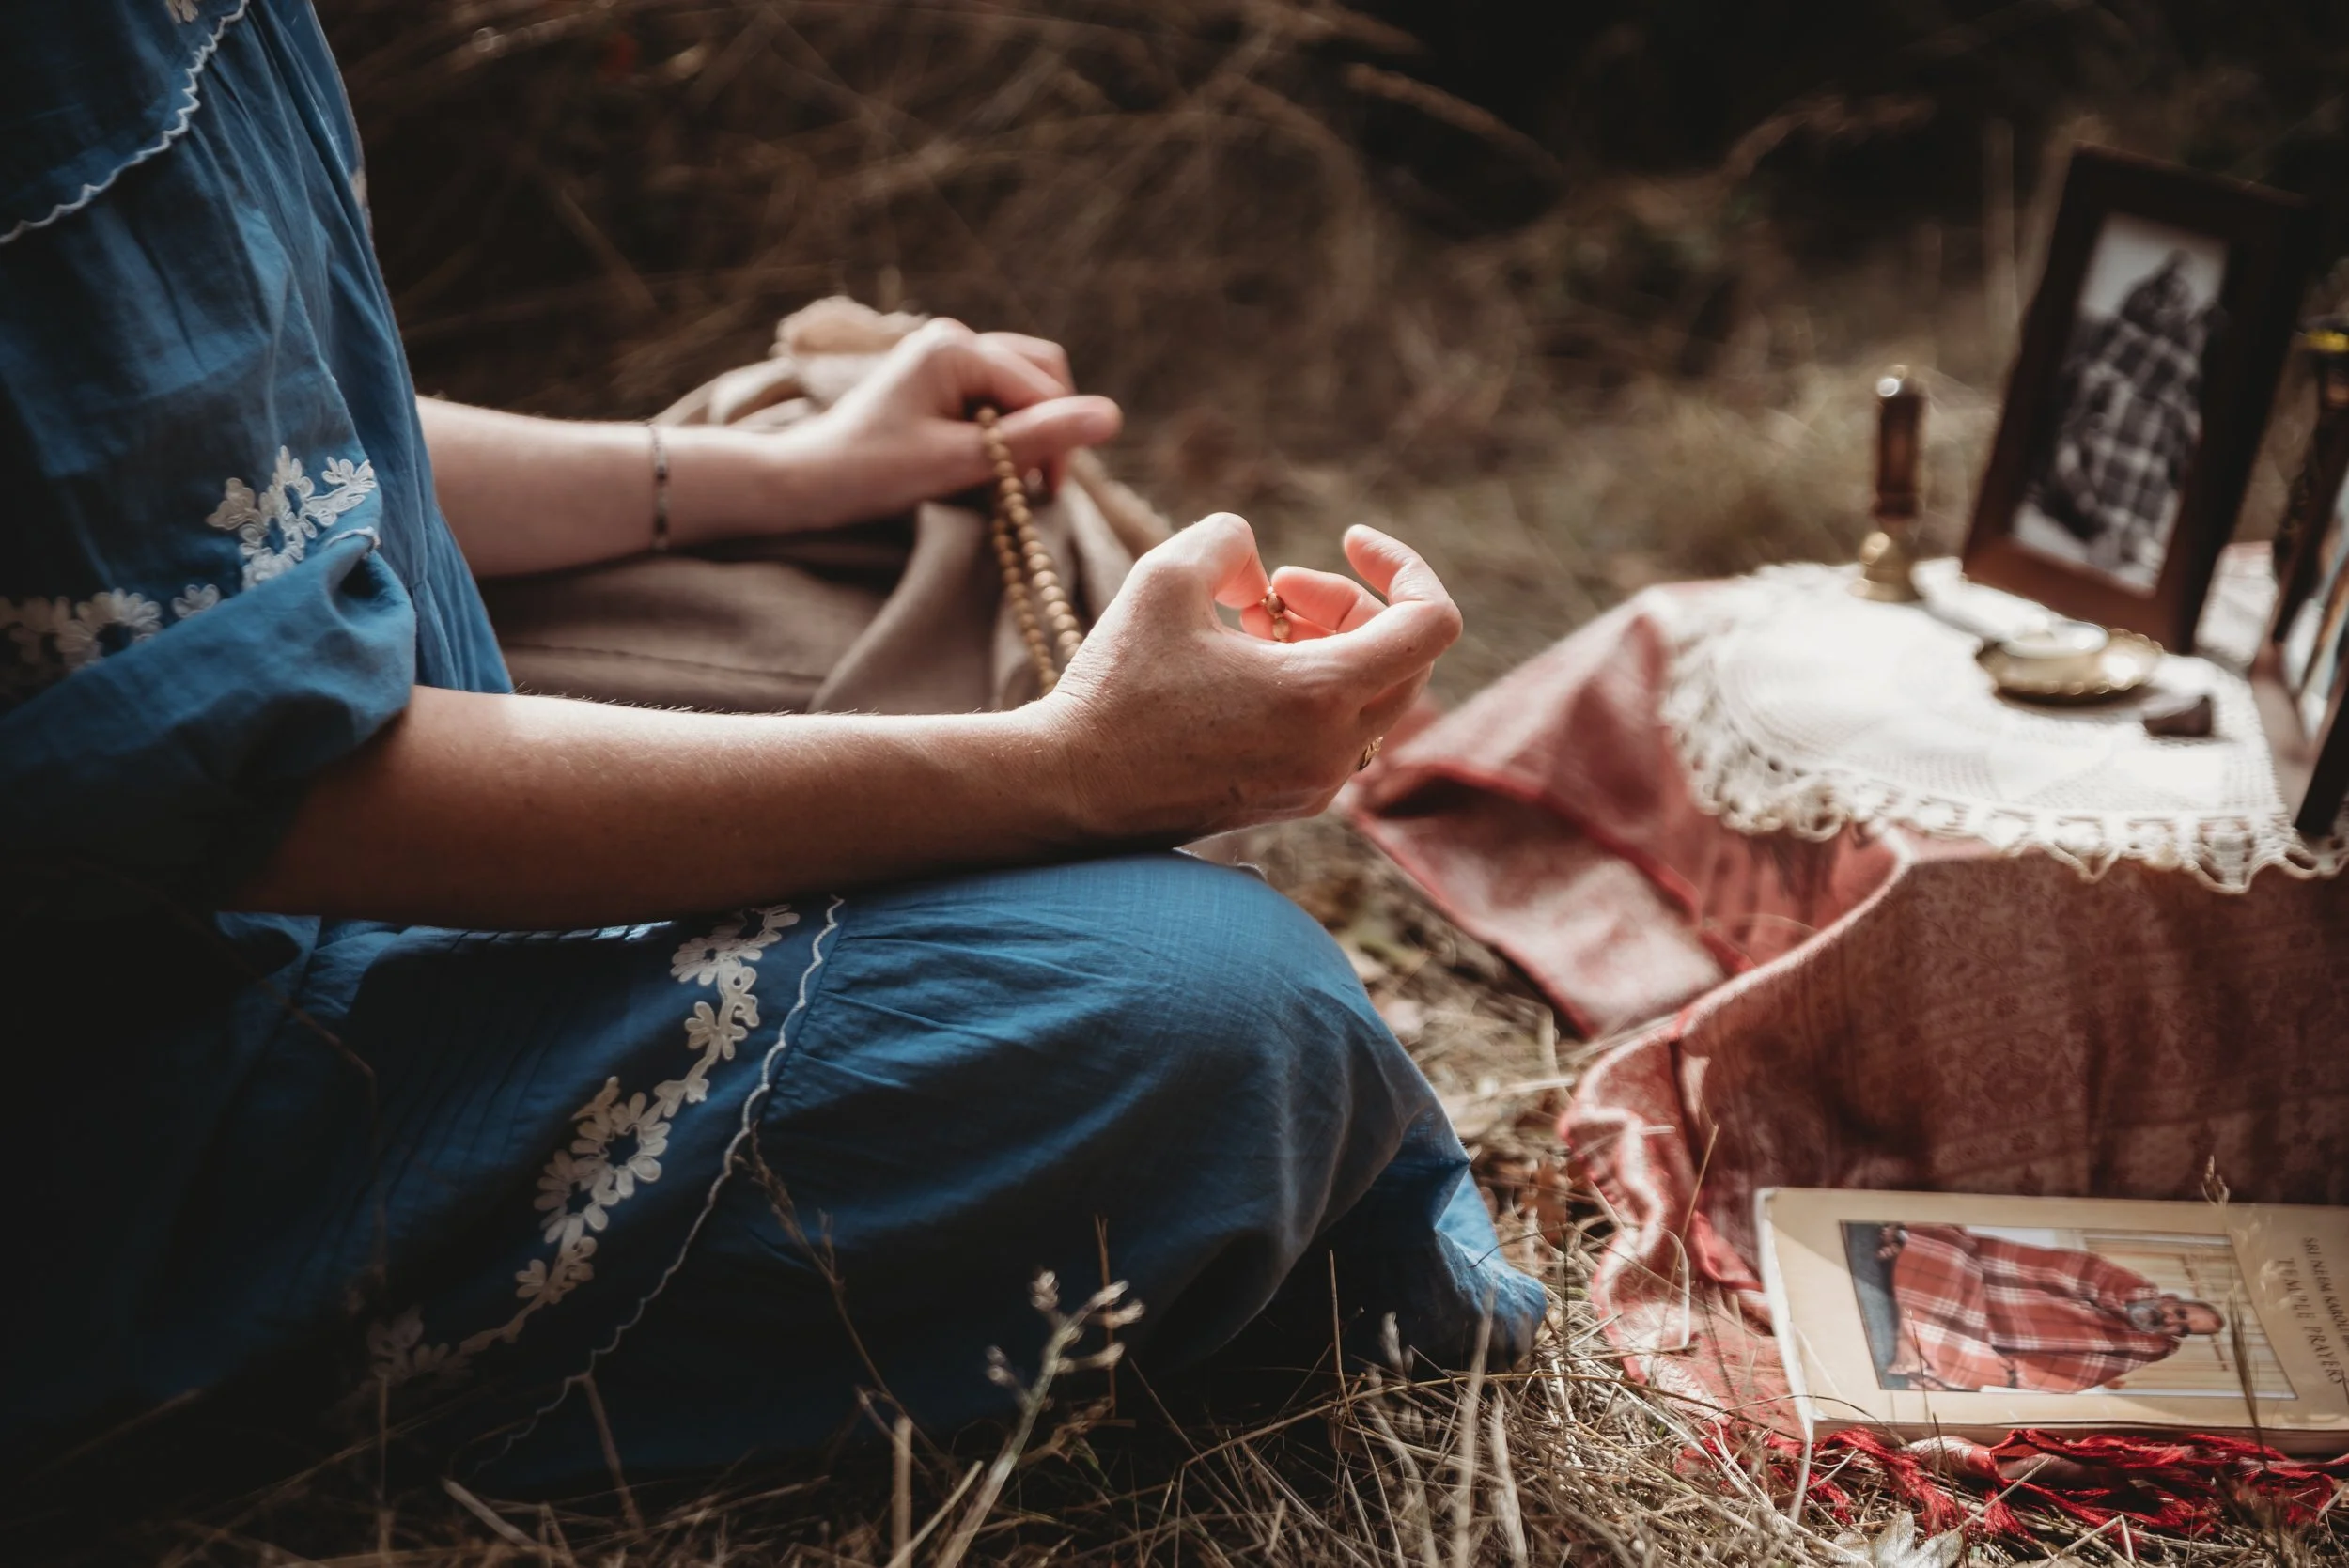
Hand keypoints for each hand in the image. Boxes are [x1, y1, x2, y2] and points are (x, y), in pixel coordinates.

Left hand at [786, 319, 1121, 529]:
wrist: (806, 482)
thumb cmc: (873, 473)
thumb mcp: (961, 462)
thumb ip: (1037, 439)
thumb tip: (1113, 417)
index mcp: (957, 347)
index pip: (1042, 387)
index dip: (1056, 440)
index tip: (1044, 495)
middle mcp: (955, 338)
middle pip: (1042, 374)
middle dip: (1048, 429)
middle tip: (1033, 488)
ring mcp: (947, 355)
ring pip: (1024, 387)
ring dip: (1028, 432)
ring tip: (1007, 481)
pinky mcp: (941, 379)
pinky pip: (998, 398)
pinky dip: (1004, 433)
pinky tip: (983, 468)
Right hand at [1032, 515, 1460, 840]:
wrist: (1070, 789)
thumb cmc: (1116, 687)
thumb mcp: (1166, 576)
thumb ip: (1230, 539)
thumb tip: (1257, 569)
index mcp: (1323, 695)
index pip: (1434, 622)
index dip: (1404, 564)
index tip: (1349, 540)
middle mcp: (1334, 749)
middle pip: (1405, 658)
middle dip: (1350, 604)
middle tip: (1276, 589)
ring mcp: (1316, 783)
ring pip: (1370, 696)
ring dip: (1326, 644)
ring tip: (1248, 623)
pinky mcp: (1289, 801)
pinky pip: (1333, 731)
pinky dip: (1307, 686)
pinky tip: (1238, 669)